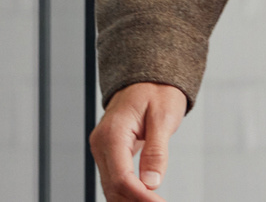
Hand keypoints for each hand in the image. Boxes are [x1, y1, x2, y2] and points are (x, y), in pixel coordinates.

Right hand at [89, 82, 187, 200]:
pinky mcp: (110, 152)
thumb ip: (156, 151)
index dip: (141, 197)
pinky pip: (116, 178)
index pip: (121, 178)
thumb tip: (152, 182)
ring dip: (132, 200)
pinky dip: (129, 192)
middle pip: (113, 187)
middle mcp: (102, 144)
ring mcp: (103, 149)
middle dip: (136, 201)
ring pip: (112, 187)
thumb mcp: (163, 117)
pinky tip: (145, 198)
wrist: (149, 77)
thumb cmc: (157, 90)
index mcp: (113, 134)